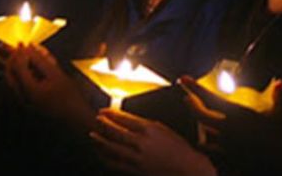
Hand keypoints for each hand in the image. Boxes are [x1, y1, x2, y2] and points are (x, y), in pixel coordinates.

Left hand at [4, 44, 93, 128]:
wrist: (75, 119)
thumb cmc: (69, 97)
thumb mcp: (57, 74)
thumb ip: (41, 60)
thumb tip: (29, 47)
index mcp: (29, 90)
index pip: (17, 66)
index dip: (19, 52)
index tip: (22, 42)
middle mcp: (23, 97)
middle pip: (9, 74)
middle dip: (11, 59)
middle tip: (14, 48)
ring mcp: (24, 102)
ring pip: (11, 81)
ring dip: (11, 67)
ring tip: (11, 57)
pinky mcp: (28, 104)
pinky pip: (16, 88)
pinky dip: (17, 76)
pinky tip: (22, 71)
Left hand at [91, 108, 215, 175]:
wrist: (189, 169)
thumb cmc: (179, 148)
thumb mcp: (163, 129)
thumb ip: (145, 125)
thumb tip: (129, 121)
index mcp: (149, 129)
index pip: (124, 119)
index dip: (111, 114)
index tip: (103, 111)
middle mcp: (142, 143)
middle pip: (116, 132)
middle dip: (103, 125)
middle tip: (96, 120)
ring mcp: (138, 158)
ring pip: (113, 147)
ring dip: (101, 140)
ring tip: (92, 135)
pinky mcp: (137, 170)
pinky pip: (117, 163)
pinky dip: (107, 157)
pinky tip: (101, 154)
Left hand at [179, 75, 281, 174]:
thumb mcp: (281, 117)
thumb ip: (279, 98)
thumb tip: (280, 81)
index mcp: (238, 116)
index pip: (210, 98)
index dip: (194, 87)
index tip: (182, 78)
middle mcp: (227, 129)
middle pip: (199, 115)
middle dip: (192, 105)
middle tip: (187, 98)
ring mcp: (225, 146)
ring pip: (203, 134)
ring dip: (200, 126)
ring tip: (200, 121)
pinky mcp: (226, 159)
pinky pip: (211, 150)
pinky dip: (207, 145)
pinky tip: (205, 142)